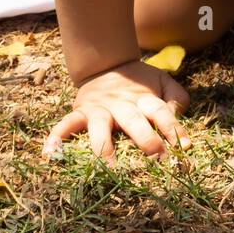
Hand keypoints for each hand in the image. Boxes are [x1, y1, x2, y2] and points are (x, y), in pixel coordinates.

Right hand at [42, 59, 191, 164]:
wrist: (107, 63)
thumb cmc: (139, 82)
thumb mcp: (162, 81)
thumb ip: (176, 97)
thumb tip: (178, 117)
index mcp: (143, 98)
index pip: (161, 112)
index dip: (174, 128)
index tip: (184, 148)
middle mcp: (121, 104)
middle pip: (134, 120)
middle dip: (145, 139)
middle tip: (156, 159)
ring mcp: (98, 109)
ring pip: (100, 128)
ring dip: (104, 148)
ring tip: (109, 169)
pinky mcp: (80, 112)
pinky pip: (66, 124)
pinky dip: (57, 137)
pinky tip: (49, 153)